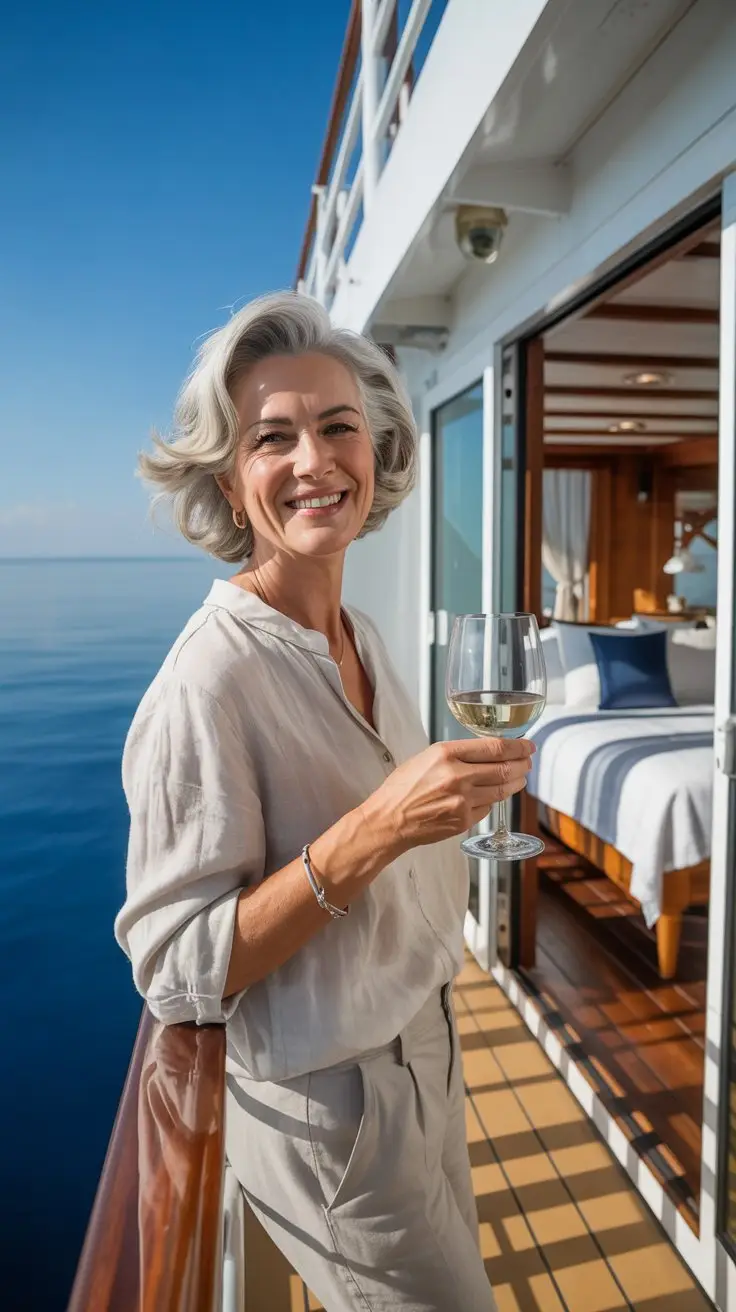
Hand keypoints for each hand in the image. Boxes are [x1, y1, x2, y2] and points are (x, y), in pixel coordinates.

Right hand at [363, 736, 535, 853]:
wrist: (389, 820)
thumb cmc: (402, 788)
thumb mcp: (426, 758)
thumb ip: (456, 755)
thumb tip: (486, 753)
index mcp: (446, 754)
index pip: (494, 747)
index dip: (517, 746)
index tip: (527, 746)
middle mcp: (457, 776)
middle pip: (505, 768)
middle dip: (522, 764)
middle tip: (527, 761)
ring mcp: (463, 800)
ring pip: (502, 790)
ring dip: (516, 782)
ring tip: (519, 777)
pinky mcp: (464, 820)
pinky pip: (488, 807)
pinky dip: (493, 799)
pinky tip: (493, 795)